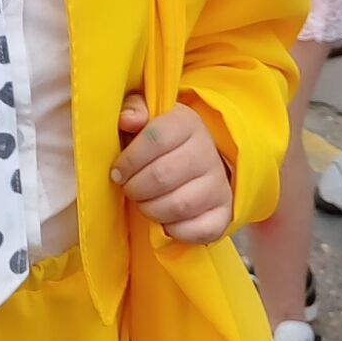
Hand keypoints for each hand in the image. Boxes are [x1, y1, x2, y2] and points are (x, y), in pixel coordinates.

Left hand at [110, 95, 232, 244]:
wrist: (194, 161)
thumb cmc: (158, 141)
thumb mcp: (143, 116)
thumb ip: (132, 110)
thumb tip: (127, 119)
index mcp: (186, 123)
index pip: (155, 138)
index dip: (129, 159)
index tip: (118, 170)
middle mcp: (207, 151)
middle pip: (162, 175)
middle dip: (135, 188)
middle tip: (129, 188)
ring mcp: (219, 183)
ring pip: (179, 205)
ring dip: (150, 209)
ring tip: (143, 202)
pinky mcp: (224, 212)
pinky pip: (199, 230)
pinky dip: (175, 230)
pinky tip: (164, 219)